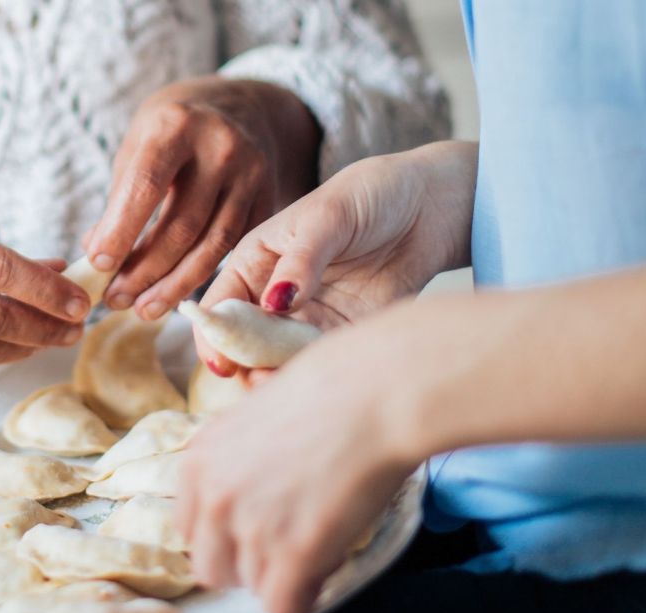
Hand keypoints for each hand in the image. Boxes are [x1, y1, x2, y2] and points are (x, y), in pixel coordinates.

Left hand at [85, 76, 320, 319]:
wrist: (238, 108)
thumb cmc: (172, 131)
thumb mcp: (138, 146)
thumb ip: (119, 199)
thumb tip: (96, 254)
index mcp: (176, 124)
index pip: (145, 187)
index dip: (120, 232)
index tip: (99, 266)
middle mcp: (220, 146)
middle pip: (180, 226)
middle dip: (144, 271)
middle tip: (114, 300)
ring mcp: (251, 173)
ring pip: (211, 246)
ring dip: (173, 286)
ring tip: (142, 309)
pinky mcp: (269, 199)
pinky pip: (233, 250)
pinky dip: (201, 278)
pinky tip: (174, 295)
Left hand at [176, 313, 422, 612]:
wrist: (379, 391)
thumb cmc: (333, 388)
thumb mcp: (257, 415)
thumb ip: (239, 460)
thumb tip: (253, 494)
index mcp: (199, 461)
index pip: (189, 530)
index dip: (225, 536)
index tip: (256, 530)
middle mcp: (215, 497)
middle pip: (211, 568)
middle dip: (246, 565)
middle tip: (286, 546)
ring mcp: (251, 527)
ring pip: (251, 588)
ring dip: (284, 575)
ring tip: (321, 539)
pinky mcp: (294, 551)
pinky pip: (283, 606)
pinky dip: (304, 598)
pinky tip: (326, 566)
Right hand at [196, 141, 477, 375]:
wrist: (431, 205)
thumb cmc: (370, 194)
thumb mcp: (328, 216)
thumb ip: (301, 261)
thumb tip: (273, 304)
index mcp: (255, 263)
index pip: (221, 306)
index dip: (214, 335)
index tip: (221, 362)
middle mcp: (273, 296)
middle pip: (245, 342)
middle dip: (247, 365)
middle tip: (257, 380)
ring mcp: (307, 319)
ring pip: (279, 359)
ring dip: (279, 376)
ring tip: (286, 385)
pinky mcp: (342, 334)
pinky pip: (321, 360)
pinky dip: (317, 373)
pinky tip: (321, 379)